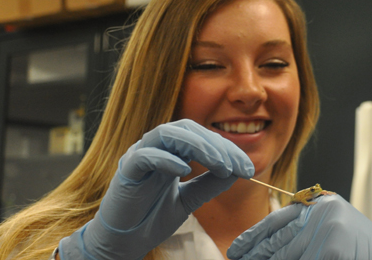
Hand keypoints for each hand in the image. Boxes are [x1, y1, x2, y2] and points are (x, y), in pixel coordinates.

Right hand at [58, 119, 254, 259]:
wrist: (124, 242)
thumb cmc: (153, 217)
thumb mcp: (190, 199)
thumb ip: (210, 184)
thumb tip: (237, 172)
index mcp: (171, 151)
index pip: (203, 137)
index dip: (227, 148)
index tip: (247, 168)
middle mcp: (155, 147)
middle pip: (189, 130)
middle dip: (218, 145)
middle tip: (238, 166)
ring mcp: (139, 155)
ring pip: (167, 134)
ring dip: (198, 146)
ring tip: (219, 165)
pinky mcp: (126, 170)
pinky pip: (144, 155)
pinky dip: (166, 159)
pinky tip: (185, 171)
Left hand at [227, 194, 371, 259]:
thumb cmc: (366, 254)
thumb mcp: (334, 233)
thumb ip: (305, 233)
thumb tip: (263, 250)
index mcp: (323, 204)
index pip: (279, 218)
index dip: (254, 235)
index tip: (236, 249)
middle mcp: (324, 212)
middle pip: (277, 239)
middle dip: (256, 255)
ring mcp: (329, 231)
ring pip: (285, 257)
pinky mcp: (333, 250)